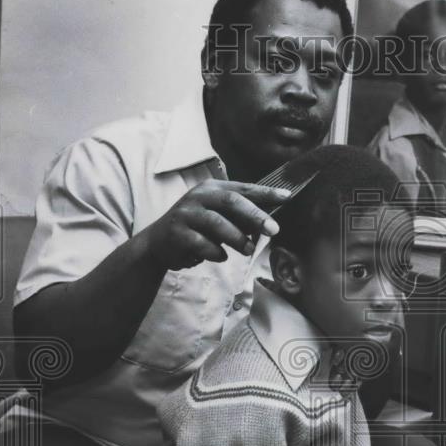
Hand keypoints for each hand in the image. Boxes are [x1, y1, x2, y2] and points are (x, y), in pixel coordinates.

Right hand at [143, 179, 290, 269]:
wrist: (158, 243)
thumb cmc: (196, 229)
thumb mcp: (217, 217)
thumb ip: (239, 218)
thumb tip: (268, 224)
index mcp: (212, 188)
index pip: (243, 188)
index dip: (265, 193)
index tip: (287, 197)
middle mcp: (198, 197)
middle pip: (231, 202)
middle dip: (255, 216)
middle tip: (273, 230)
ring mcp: (186, 214)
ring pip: (217, 223)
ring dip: (237, 238)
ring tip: (249, 250)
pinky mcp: (176, 233)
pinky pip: (201, 244)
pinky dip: (215, 252)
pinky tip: (221, 257)